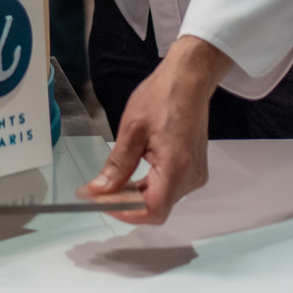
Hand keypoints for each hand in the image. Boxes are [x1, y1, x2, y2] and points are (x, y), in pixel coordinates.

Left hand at [82, 35, 229, 223]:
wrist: (189, 80)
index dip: (124, 212)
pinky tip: (130, 176)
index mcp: (176, 167)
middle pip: (157, 207)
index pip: (152, 211)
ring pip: (162, 199)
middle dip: (125, 203)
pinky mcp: (194, 168)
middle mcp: (191, 177)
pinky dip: (149, 186)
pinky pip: (169, 188)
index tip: (101, 202)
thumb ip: (117, 165)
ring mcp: (195, 174)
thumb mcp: (132, 129)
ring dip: (136, 195)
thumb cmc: (163, 96)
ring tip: (111, 183)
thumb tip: (99, 190)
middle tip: (97, 192)